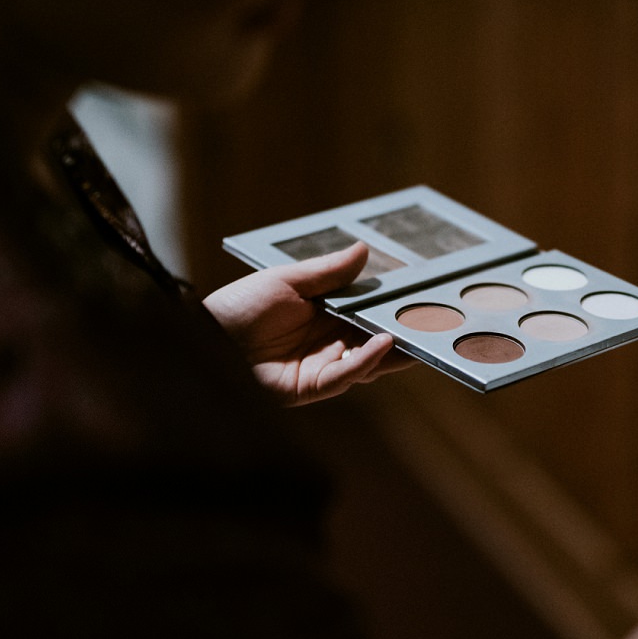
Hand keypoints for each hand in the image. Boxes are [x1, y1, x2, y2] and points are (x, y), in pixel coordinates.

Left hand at [203, 242, 412, 405]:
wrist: (204, 340)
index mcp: (322, 316)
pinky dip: (367, 360)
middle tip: (434, 320)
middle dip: (402, 332)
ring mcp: (320, 367)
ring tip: (417, 333)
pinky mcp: (311, 387)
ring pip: (367, 361)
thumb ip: (328, 272)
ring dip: (393, 349)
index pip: (365, 312)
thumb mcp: (286, 281)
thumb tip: (364, 251)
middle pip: (372, 340)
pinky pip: (346, 375)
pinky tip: (385, 342)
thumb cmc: (237, 307)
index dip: (390, 307)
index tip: (419, 295)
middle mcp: (326, 343)